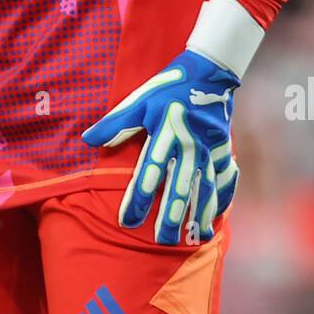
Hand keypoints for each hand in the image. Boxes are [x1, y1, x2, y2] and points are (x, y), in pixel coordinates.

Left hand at [82, 49, 239, 244]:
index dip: (137, 199)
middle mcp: (189, 146)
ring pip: (205, 188)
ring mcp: (210, 150)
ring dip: (199, 214)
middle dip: (171, 216)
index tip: (127, 222)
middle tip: (161, 240)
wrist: (208, 73)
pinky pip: (225, 178)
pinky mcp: (224, 149)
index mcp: (166, 134)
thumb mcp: (139, 100)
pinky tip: (216, 215)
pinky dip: (222, 197)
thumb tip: (88, 139)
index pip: (149, 173)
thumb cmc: (168, 88)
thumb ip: (116, 123)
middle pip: (179, 187)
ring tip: (194, 237)